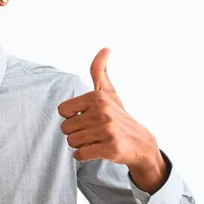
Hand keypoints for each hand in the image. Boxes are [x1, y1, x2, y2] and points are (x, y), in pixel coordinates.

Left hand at [57, 48, 163, 172]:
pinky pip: (80, 155)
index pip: (62, 111)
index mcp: (97, 97)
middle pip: (65, 128)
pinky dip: (83, 156)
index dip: (71, 118)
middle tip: (93, 132)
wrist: (141, 144)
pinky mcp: (111, 148)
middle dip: (76, 133)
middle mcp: (102, 111)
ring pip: (72, 142)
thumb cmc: (119, 117)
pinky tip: (96, 151)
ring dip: (80, 145)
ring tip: (96, 140)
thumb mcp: (109, 93)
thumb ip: (100, 71)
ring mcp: (108, 130)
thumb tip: (105, 47)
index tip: (87, 119)